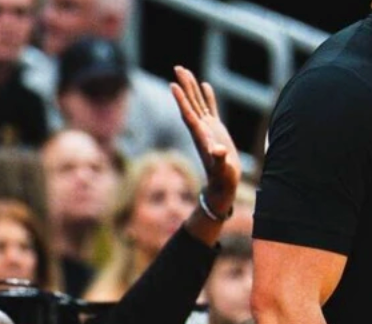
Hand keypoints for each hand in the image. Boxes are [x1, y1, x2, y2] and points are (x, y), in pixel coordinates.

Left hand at [170, 65, 240, 210]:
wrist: (222, 184)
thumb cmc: (222, 178)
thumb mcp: (222, 168)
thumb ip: (219, 159)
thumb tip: (218, 151)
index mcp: (200, 135)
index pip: (188, 113)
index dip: (181, 100)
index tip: (173, 85)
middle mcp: (200, 129)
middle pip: (190, 103)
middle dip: (184, 85)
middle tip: (178, 67)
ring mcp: (207, 128)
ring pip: (198, 102)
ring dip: (192, 87)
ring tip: (186, 71)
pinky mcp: (216, 129)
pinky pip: (210, 108)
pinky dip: (208, 96)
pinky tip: (205, 85)